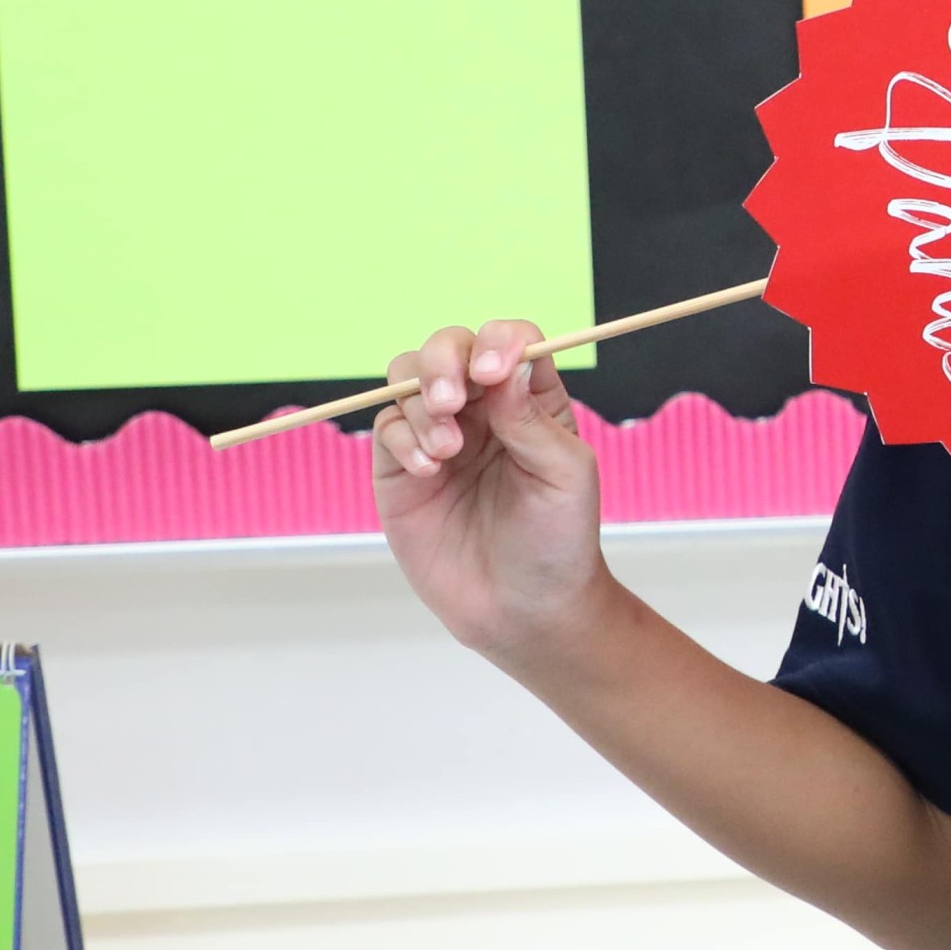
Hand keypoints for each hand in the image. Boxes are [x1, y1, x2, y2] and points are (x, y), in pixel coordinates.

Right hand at [373, 321, 612, 663]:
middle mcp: (483, 409)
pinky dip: (402, 437)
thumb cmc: (557, 540)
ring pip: (409, 377)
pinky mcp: (401, 469)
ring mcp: (438, 435)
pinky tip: (429, 470)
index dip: (498, 342)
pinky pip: (387, 427)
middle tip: (450, 400)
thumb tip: (507, 363)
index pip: (510, 341)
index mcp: (531, 400)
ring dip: (421, 401)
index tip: (494, 370)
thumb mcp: (563, 474)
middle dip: (443, 361)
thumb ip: (531, 418)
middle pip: (450, 347)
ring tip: (446, 451)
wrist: (521, 609)